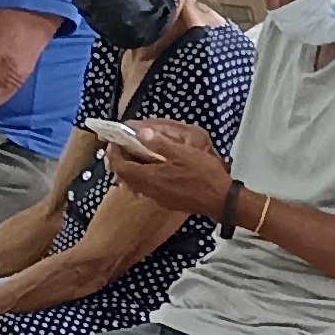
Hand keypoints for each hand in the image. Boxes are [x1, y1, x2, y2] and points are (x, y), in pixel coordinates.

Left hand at [103, 117, 233, 218]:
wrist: (220, 200)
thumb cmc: (203, 174)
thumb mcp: (183, 153)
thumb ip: (160, 143)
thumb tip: (141, 133)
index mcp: (149, 177)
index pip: (120, 167)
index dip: (114, 153)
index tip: (116, 140)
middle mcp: (149, 190)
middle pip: (125, 176)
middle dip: (121, 159)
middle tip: (125, 145)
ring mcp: (157, 197)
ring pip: (135, 182)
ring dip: (133, 168)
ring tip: (139, 153)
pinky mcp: (166, 201)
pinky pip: (146, 187)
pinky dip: (144, 175)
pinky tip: (155, 167)